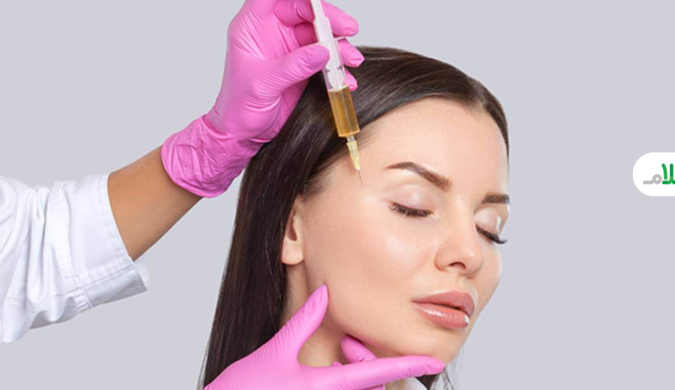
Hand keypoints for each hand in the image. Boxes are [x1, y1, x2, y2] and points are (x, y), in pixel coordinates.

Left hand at [162, 0, 363, 197]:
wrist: (244, 133)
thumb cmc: (239, 106)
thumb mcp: (263, 84)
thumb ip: (293, 66)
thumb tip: (322, 51)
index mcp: (252, 26)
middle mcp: (271, 32)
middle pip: (305, 10)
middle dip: (330, 19)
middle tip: (349, 29)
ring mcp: (289, 47)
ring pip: (320, 34)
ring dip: (339, 45)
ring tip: (352, 60)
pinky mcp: (302, 65)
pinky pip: (325, 57)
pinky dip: (338, 66)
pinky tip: (346, 78)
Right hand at [204, 284, 445, 389]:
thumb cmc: (242, 388)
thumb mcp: (275, 351)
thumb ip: (303, 322)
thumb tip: (324, 293)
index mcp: (323, 386)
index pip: (375, 374)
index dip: (407, 366)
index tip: (432, 363)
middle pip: (366, 386)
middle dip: (365, 367)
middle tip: (346, 349)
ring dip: (348, 376)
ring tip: (322, 364)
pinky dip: (334, 383)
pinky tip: (301, 379)